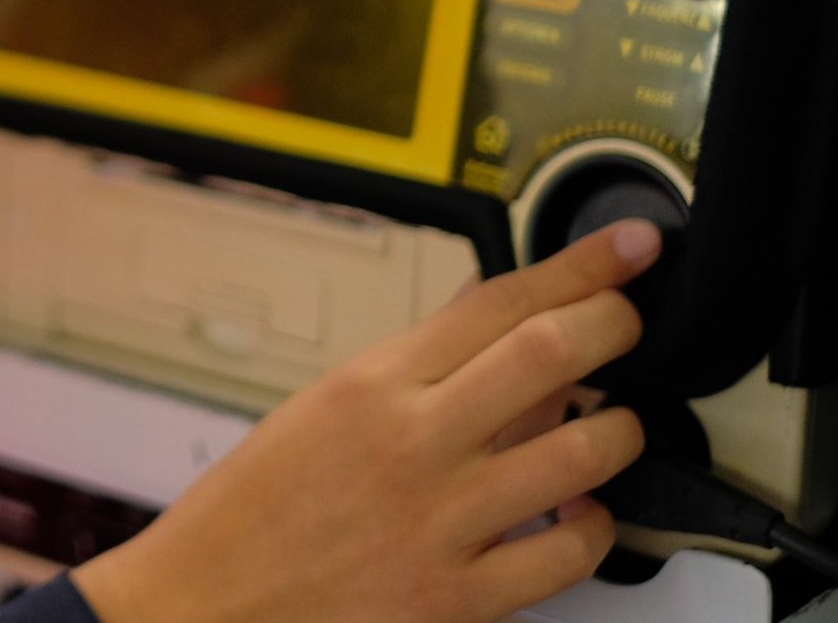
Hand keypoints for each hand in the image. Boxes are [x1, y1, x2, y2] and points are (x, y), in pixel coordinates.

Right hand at [71, 219, 660, 622]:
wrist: (206, 607)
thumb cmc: (252, 513)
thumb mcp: (319, 409)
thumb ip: (413, 368)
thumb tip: (490, 322)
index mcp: (372, 384)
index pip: (498, 301)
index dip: (581, 266)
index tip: (628, 250)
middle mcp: (414, 443)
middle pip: (552, 354)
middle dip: (616, 326)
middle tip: (630, 324)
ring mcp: (444, 522)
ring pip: (583, 454)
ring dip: (619, 432)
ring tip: (612, 427)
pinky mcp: (462, 598)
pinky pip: (569, 556)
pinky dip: (594, 529)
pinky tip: (579, 517)